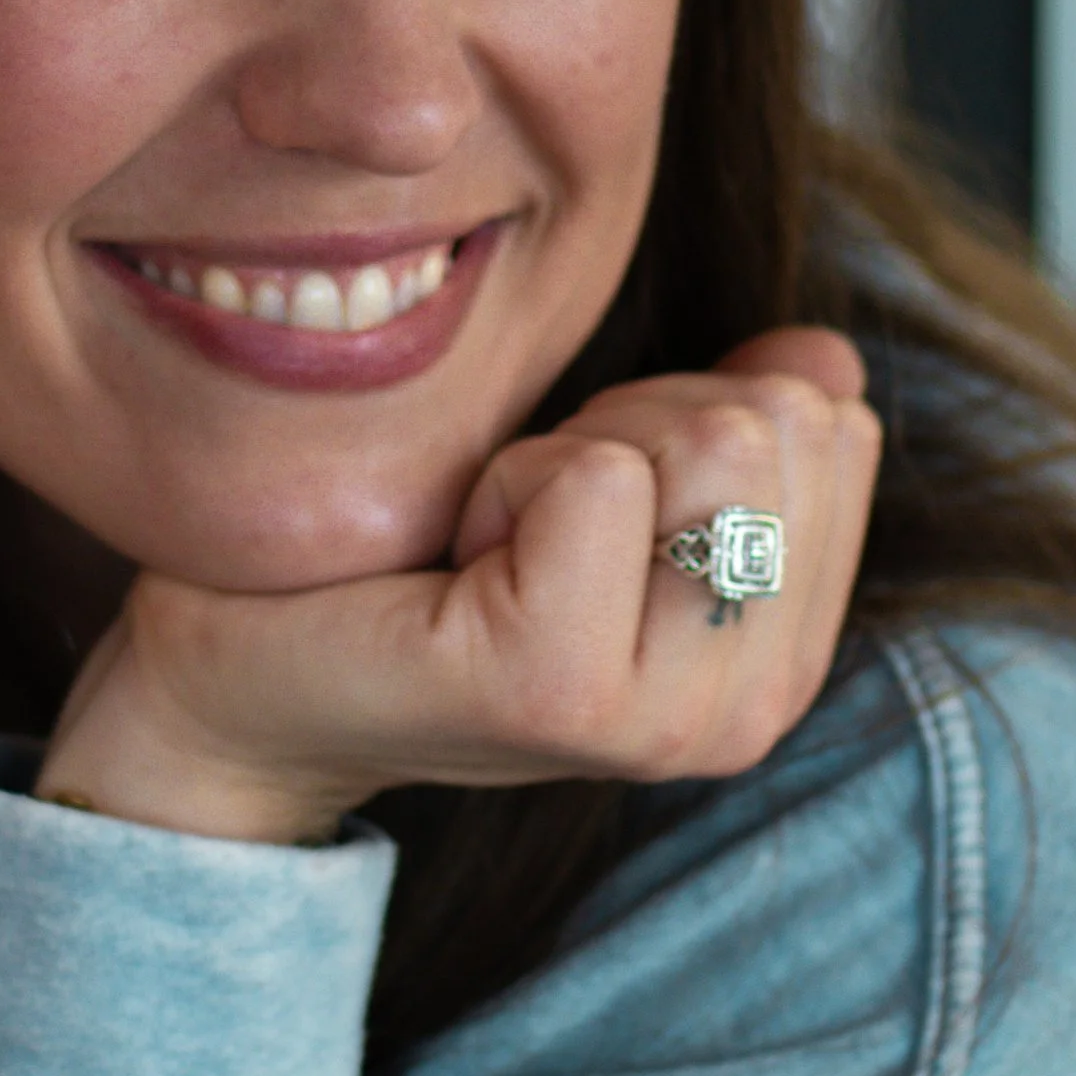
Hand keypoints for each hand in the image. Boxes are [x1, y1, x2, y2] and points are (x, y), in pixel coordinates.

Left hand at [33, 329, 882, 844]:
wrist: (240, 678)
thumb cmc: (418, 563)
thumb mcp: (606, 481)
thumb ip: (734, 424)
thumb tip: (827, 357)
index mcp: (780, 660)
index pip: (835, 428)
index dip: (684, 416)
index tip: (578, 504)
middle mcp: (750, 713)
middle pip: (777, 424)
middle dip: (631, 425)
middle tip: (521, 522)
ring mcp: (661, 717)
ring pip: (707, 442)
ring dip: (564, 454)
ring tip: (486, 543)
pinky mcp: (560, 689)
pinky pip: (599, 479)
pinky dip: (507, 479)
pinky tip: (451, 563)